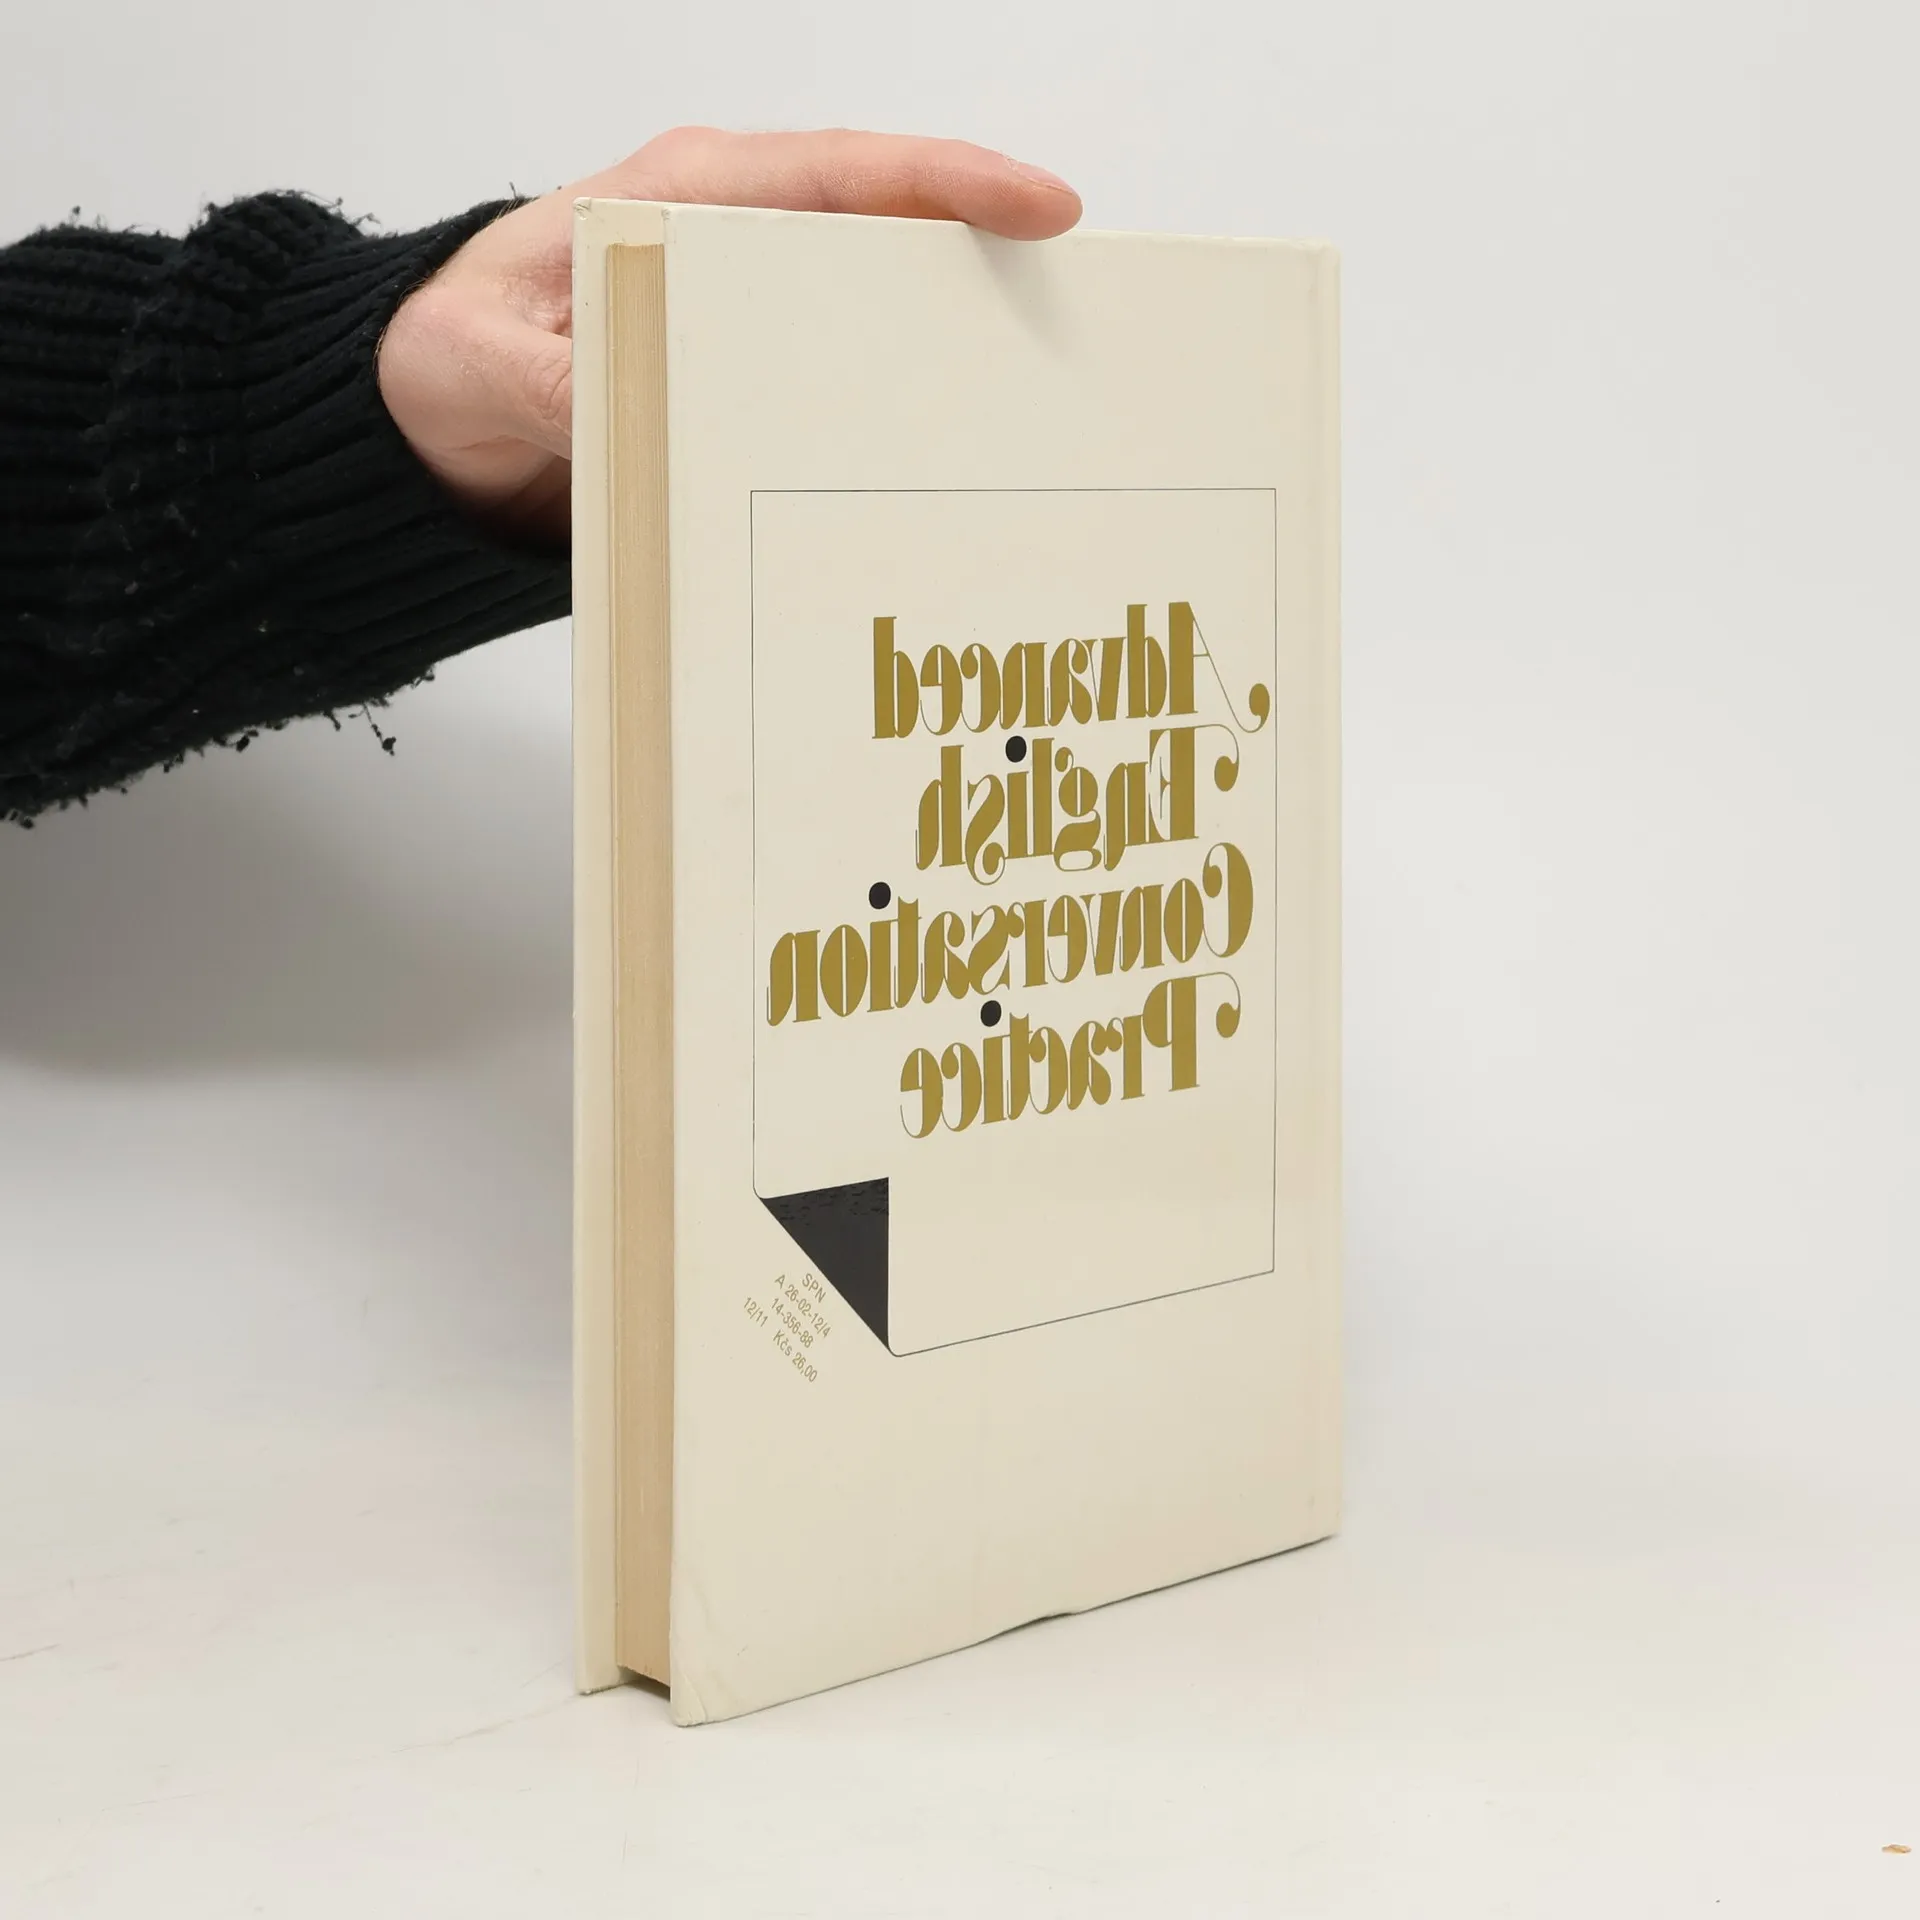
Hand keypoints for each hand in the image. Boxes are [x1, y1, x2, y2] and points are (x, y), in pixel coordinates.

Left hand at [377, 127, 1081, 547]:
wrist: (427, 415)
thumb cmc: (445, 357)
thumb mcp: (472, 364)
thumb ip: (541, 382)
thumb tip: (612, 412)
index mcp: (676, 200)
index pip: (837, 175)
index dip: (947, 184)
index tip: (1039, 205)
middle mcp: (726, 239)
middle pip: (885, 234)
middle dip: (984, 265)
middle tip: (1074, 318)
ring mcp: (741, 308)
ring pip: (873, 309)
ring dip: (949, 347)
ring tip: (1034, 399)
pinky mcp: (742, 375)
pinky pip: (836, 376)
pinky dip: (892, 404)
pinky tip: (936, 454)